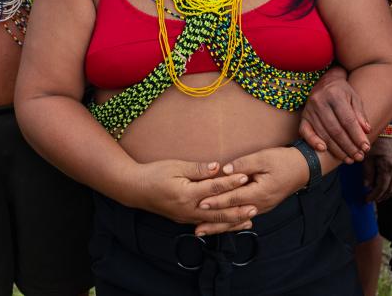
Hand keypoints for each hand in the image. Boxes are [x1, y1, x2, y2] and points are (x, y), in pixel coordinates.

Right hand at [133, 159, 253, 236]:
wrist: (135, 189)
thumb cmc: (155, 173)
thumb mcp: (176, 166)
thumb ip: (198, 169)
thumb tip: (218, 167)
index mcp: (186, 194)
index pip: (213, 188)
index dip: (230, 182)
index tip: (246, 176)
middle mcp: (187, 209)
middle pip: (217, 211)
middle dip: (237, 210)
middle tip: (255, 207)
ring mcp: (186, 217)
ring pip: (213, 221)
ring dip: (232, 221)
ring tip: (249, 220)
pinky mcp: (184, 219)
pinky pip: (206, 223)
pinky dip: (220, 224)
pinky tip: (230, 225)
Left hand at [196, 147, 308, 234]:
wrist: (303, 168)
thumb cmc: (283, 161)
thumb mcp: (264, 157)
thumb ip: (243, 164)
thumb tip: (224, 171)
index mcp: (259, 192)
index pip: (233, 198)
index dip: (216, 201)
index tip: (200, 204)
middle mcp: (260, 204)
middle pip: (233, 215)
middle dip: (214, 221)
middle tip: (196, 228)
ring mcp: (261, 208)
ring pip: (237, 219)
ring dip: (220, 226)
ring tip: (203, 231)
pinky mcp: (262, 206)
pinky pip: (242, 217)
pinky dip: (230, 223)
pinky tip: (221, 227)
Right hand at [298, 66, 370, 162]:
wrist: (325, 81)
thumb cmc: (343, 92)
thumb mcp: (355, 98)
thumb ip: (360, 114)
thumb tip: (367, 131)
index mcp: (335, 94)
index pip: (348, 120)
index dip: (357, 136)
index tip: (366, 148)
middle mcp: (320, 101)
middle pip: (336, 130)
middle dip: (349, 146)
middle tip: (359, 157)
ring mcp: (310, 109)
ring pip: (324, 134)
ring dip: (337, 150)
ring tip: (349, 159)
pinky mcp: (303, 116)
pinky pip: (305, 132)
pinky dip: (313, 142)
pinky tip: (323, 150)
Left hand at [364, 137, 391, 202]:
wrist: (386, 130)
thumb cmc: (375, 141)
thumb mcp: (367, 156)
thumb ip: (367, 172)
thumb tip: (367, 186)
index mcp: (388, 166)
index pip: (382, 187)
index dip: (374, 195)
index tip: (367, 199)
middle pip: (390, 188)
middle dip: (381, 196)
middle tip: (372, 200)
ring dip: (389, 193)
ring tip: (380, 197)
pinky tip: (389, 190)